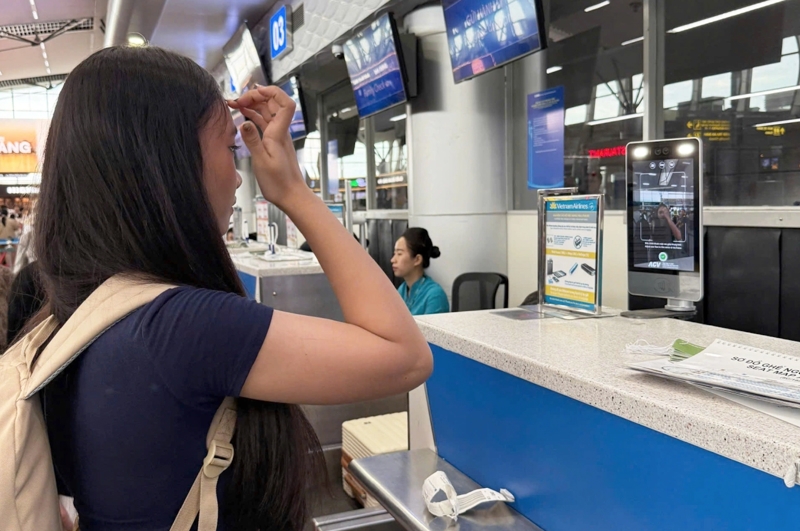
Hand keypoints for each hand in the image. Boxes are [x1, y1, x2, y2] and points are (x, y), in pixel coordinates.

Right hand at [228, 86, 307, 208]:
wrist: (291, 196)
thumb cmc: (278, 182)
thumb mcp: (261, 161)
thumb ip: (252, 140)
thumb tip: (244, 121)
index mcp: (279, 133)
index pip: (285, 103)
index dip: (272, 91)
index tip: (253, 91)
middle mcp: (280, 131)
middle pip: (272, 103)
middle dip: (255, 96)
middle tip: (235, 100)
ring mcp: (277, 136)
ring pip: (267, 112)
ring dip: (252, 105)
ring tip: (234, 104)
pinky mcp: (273, 143)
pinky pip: (264, 123)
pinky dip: (253, 117)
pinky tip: (242, 116)